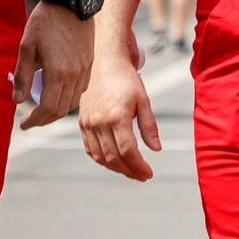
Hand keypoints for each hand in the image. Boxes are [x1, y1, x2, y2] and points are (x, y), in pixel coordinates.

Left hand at [14, 2, 91, 128]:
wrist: (71, 1)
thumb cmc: (45, 21)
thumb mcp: (27, 47)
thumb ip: (22, 75)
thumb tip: (17, 101)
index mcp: (57, 72)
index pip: (47, 108)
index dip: (34, 120)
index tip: (23, 124)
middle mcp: (74, 75)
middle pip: (61, 110)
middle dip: (45, 120)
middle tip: (31, 121)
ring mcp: (85, 70)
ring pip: (72, 102)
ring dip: (57, 110)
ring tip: (43, 109)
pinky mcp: (90, 63)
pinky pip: (81, 90)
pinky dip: (69, 99)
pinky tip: (58, 94)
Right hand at [79, 54, 161, 179]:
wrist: (104, 62)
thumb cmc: (127, 80)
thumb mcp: (143, 100)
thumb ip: (149, 126)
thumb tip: (156, 150)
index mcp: (117, 116)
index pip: (128, 151)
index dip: (139, 166)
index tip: (149, 173)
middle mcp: (99, 122)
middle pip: (114, 157)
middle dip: (130, 171)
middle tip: (143, 176)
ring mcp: (88, 123)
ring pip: (100, 156)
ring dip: (116, 168)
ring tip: (131, 171)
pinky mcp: (82, 123)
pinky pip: (90, 149)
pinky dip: (102, 159)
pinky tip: (114, 161)